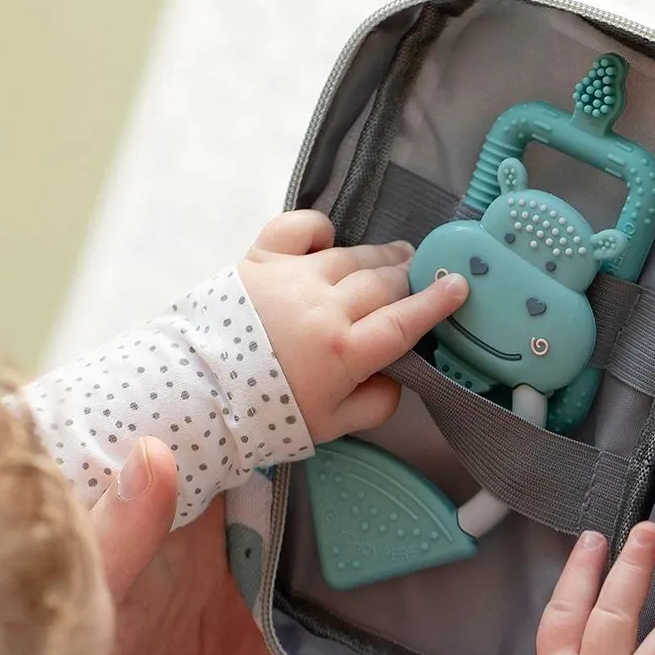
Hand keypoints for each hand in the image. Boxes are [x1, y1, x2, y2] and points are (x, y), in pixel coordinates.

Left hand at [88, 435, 465, 654]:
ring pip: (348, 614)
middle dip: (403, 505)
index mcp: (187, 514)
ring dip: (411, 633)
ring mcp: (246, 617)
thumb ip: (119, 529)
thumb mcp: (84, 589)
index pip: (271, 450)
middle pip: (332, 520)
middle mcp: (228, 553)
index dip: (330, 416)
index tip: (402, 389)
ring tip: (487, 649)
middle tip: (487, 501)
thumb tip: (162, 451)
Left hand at [236, 210, 468, 440]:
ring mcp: (293, 279)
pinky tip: (330, 238)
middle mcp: (325, 309)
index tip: (459, 284)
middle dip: (411, 275)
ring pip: (352, 255)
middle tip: (424, 272)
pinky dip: (319, 228)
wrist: (195, 394)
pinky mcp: (260, 260)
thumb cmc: (264, 417)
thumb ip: (375, 404)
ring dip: (379, 255)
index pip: (406, 321)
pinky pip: (299, 227)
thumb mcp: (330, 427)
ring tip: (394, 256)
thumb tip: (396, 379)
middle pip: (384, 282)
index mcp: (345, 353)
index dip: (437, 301)